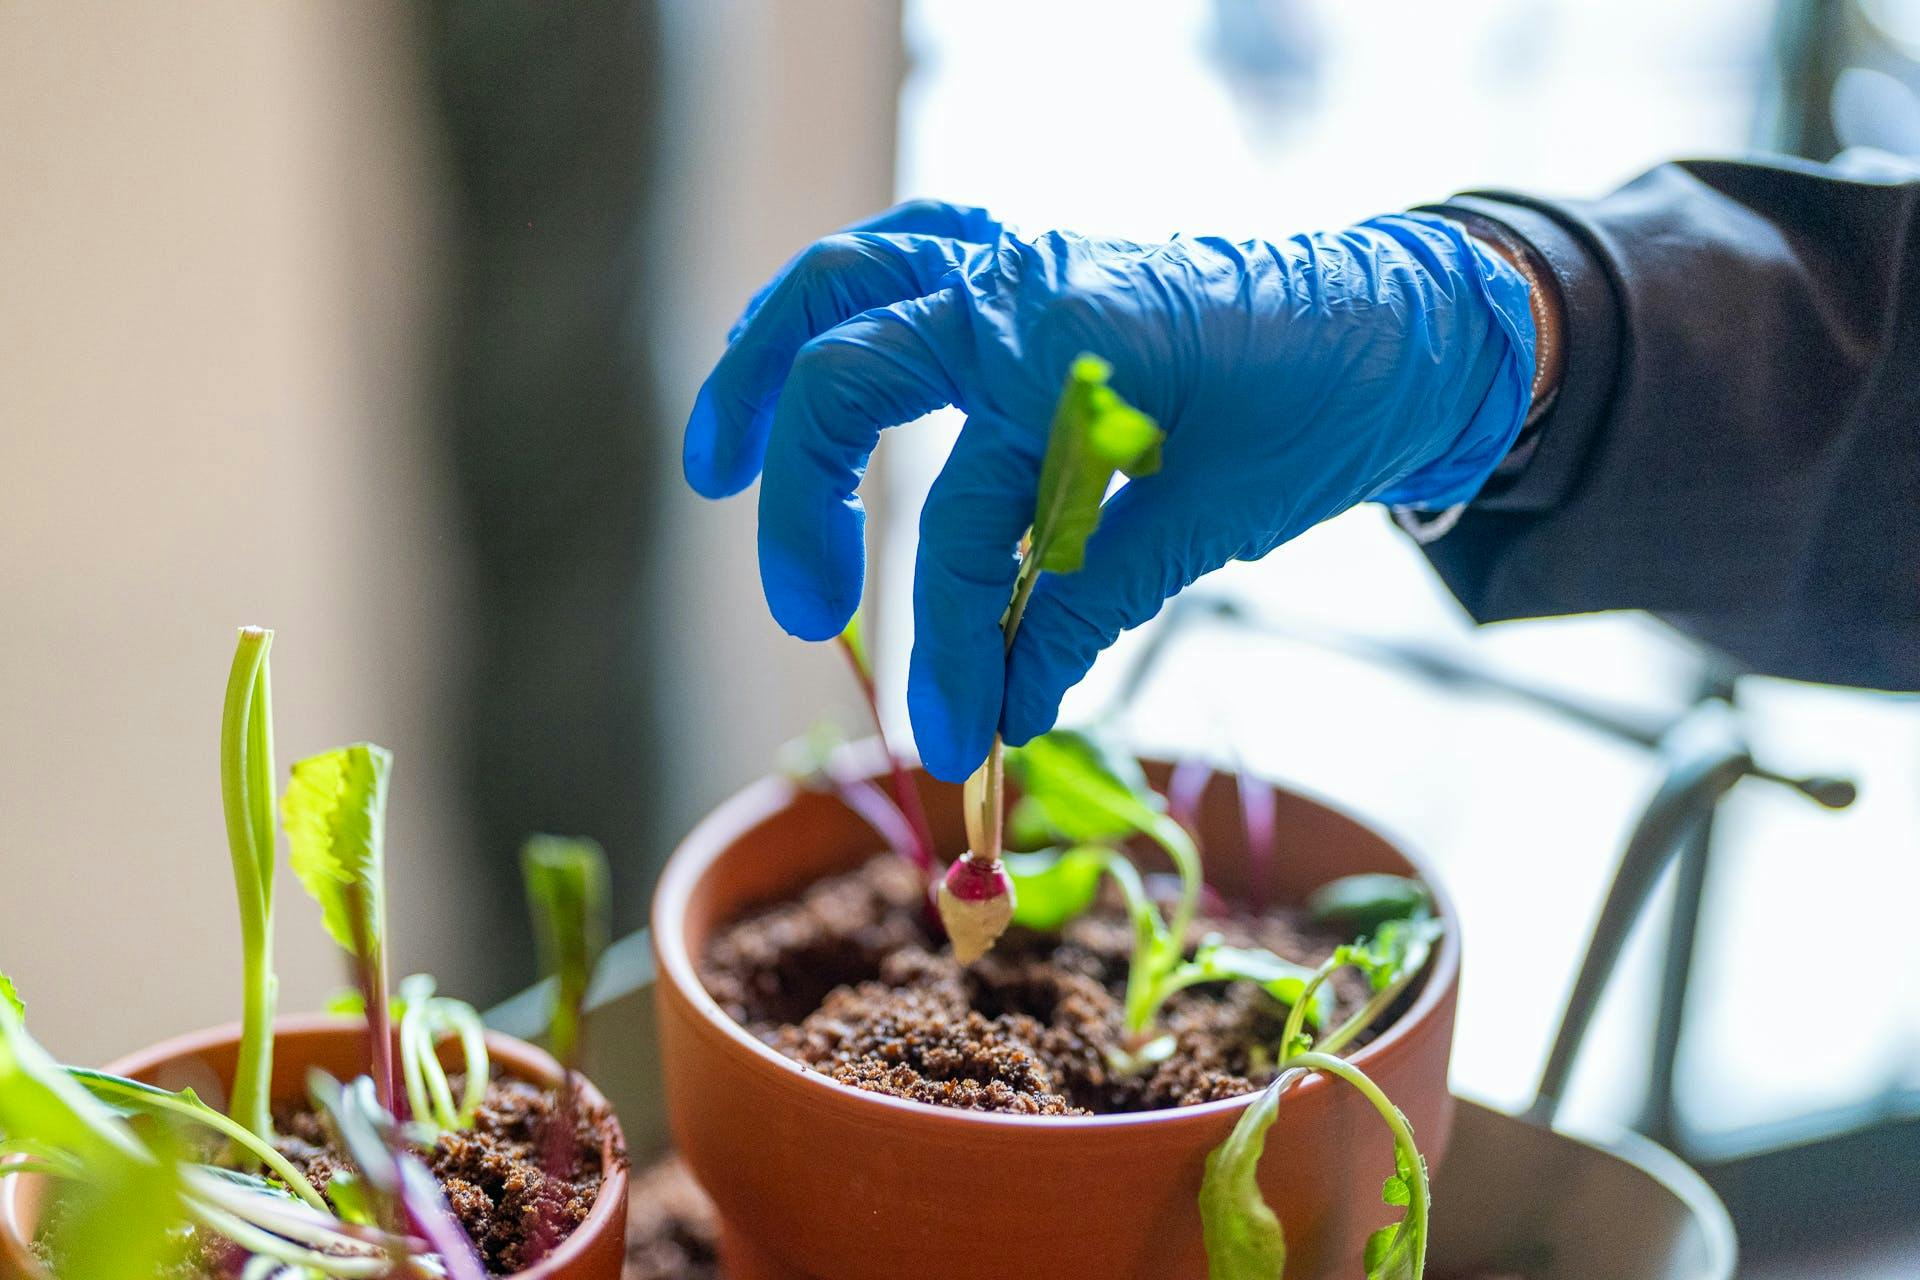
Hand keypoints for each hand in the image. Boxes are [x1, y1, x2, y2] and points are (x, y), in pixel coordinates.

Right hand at [683, 200, 1535, 781]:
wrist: (1404, 326)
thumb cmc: (1320, 419)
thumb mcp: (1202, 527)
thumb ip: (1082, 610)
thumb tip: (994, 713)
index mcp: (1068, 351)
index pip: (966, 526)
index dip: (951, 648)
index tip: (953, 743)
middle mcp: (1021, 288)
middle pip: (847, 379)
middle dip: (802, 503)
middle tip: (804, 614)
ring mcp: (1019, 262)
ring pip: (844, 284)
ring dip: (766, 367)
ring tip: (711, 462)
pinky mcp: (1029, 268)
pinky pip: (905, 259)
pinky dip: (841, 310)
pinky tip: (808, 362)